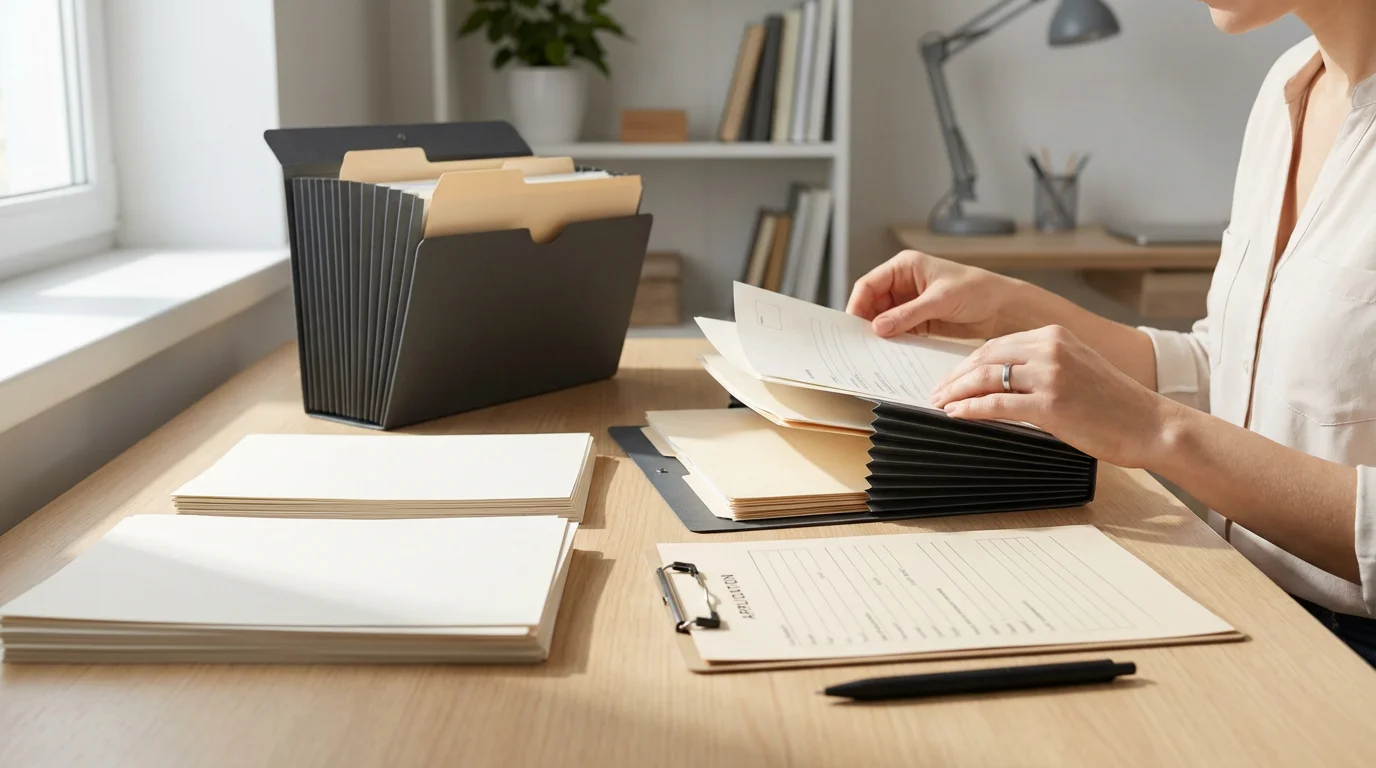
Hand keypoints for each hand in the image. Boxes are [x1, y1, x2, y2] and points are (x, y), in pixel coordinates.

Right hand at [847, 250, 1028, 338]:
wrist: (1002, 308)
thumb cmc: (977, 290)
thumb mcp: (940, 300)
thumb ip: (907, 314)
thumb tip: (878, 327)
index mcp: (905, 266)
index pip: (869, 284)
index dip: (858, 304)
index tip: (852, 325)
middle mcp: (903, 283)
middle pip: (872, 303)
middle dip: (866, 321)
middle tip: (860, 342)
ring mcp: (910, 303)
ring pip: (883, 319)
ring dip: (879, 334)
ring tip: (874, 350)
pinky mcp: (918, 321)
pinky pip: (898, 331)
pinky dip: (893, 341)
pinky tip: (890, 352)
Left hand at [927, 325, 1177, 467]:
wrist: (1151, 424)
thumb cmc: (1116, 404)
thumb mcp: (1077, 368)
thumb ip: (1042, 366)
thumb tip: (999, 380)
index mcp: (1055, 335)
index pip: (996, 344)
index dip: (967, 362)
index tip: (951, 376)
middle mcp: (1051, 348)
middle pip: (985, 357)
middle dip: (955, 376)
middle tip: (937, 391)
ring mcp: (1051, 375)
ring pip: (986, 378)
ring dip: (956, 392)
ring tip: (940, 403)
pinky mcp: (1050, 405)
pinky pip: (997, 404)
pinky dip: (970, 409)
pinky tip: (956, 415)